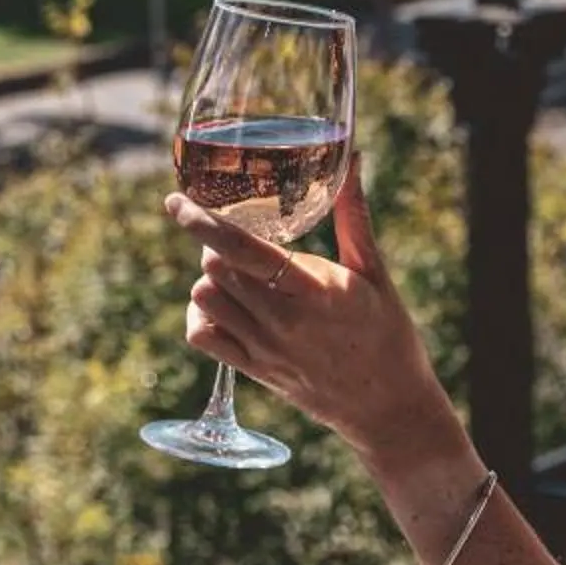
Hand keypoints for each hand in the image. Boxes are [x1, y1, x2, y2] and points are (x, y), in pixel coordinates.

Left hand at [166, 165, 460, 473]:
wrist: (389, 407)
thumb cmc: (388, 332)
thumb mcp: (374, 271)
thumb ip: (353, 213)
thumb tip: (354, 157)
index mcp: (312, 290)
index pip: (240, 249)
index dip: (202, 222)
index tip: (176, 201)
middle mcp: (281, 321)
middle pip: (214, 269)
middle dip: (215, 245)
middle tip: (238, 239)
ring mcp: (264, 349)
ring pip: (203, 300)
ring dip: (210, 278)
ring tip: (237, 272)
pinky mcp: (255, 371)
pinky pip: (202, 337)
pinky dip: (202, 315)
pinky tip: (226, 305)